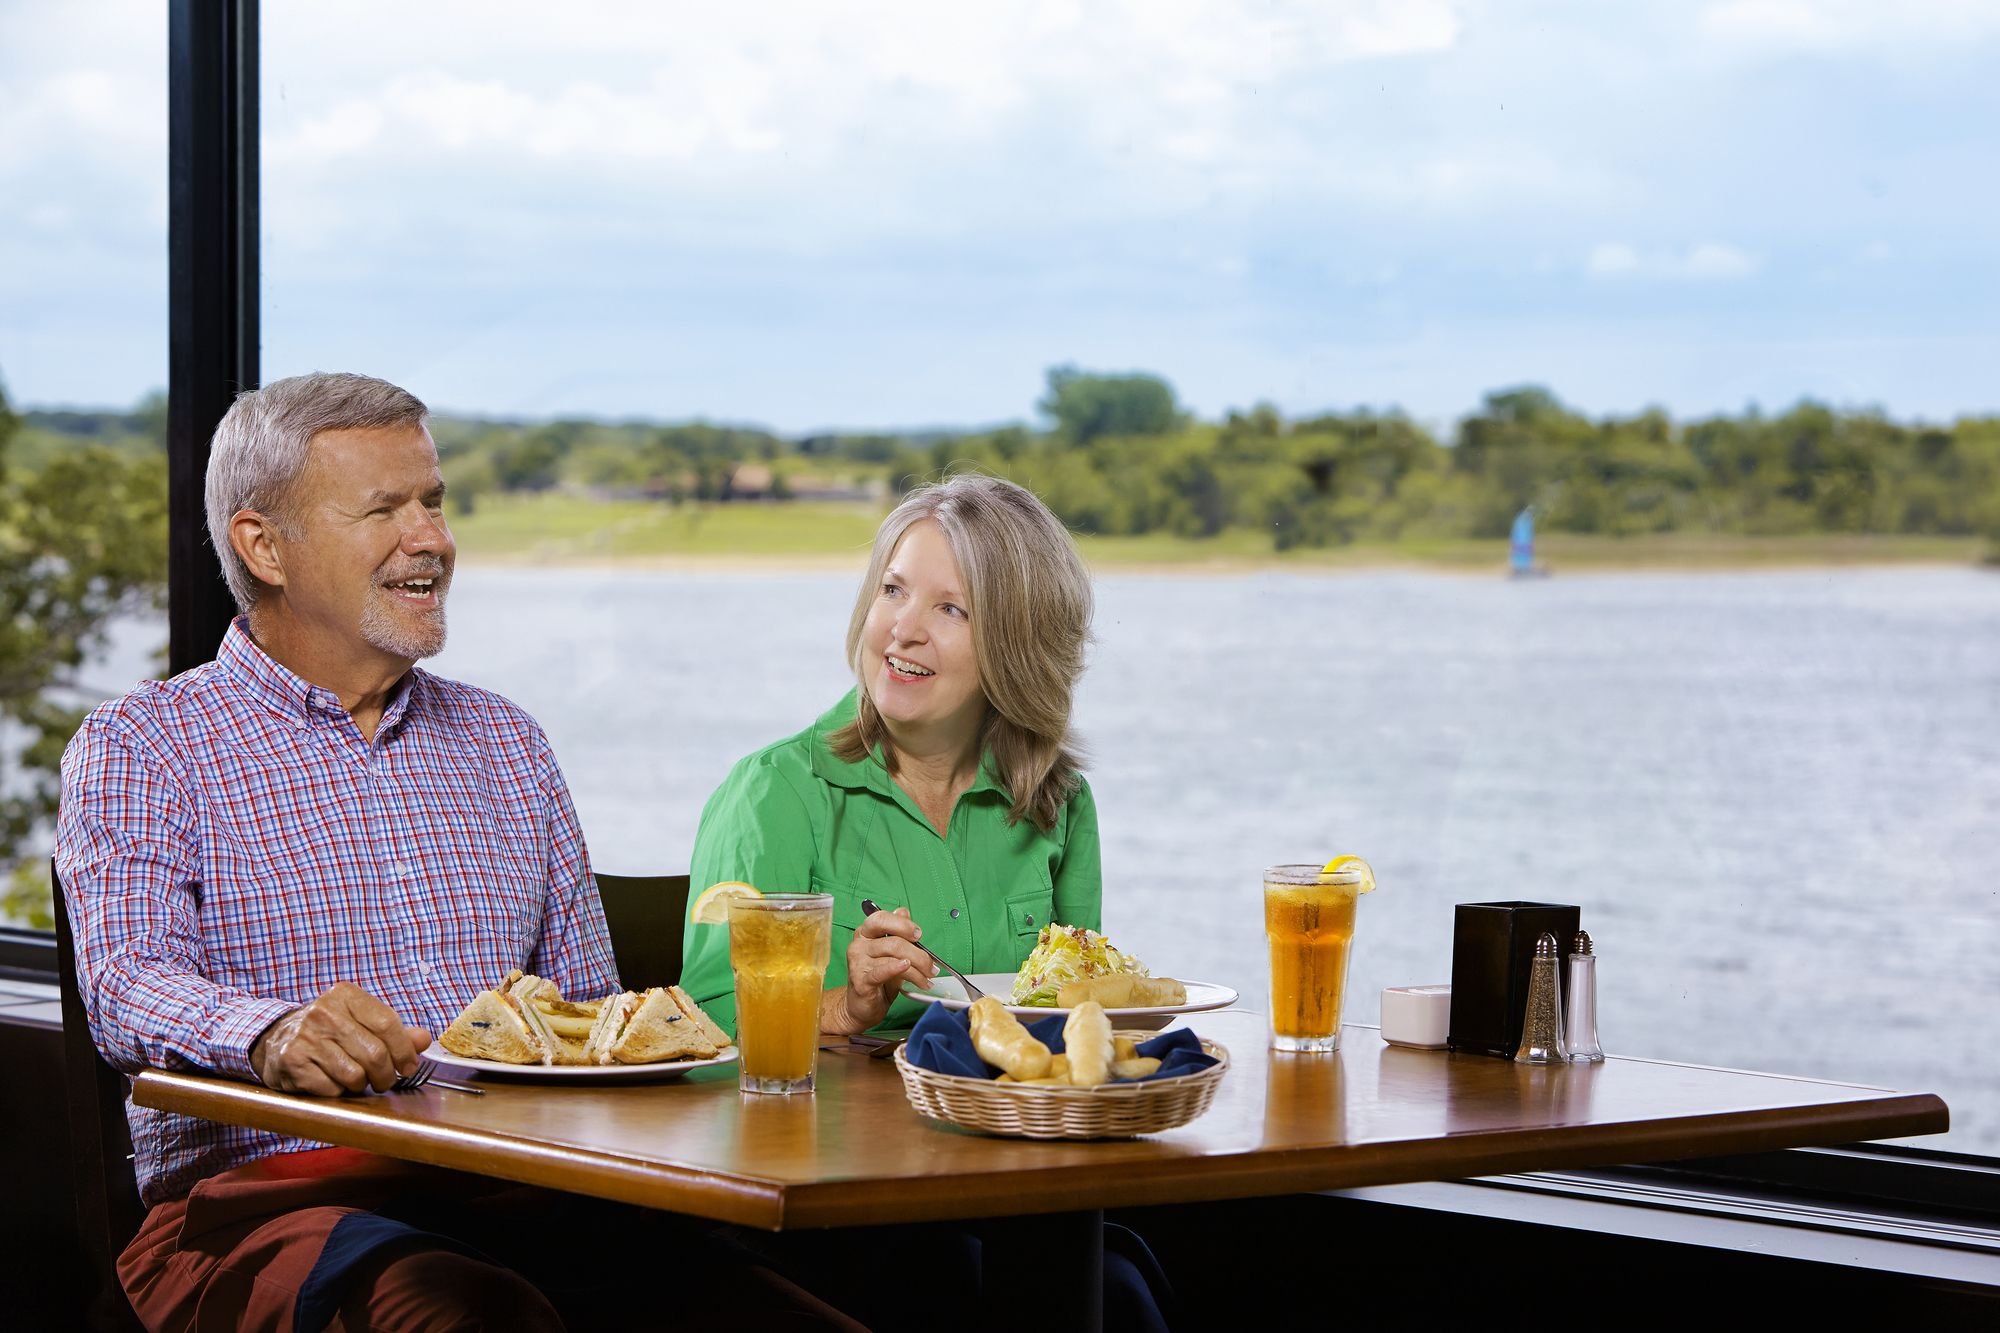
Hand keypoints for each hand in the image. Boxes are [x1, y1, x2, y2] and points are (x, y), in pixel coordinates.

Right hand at [249, 982, 432, 1095]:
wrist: (274, 1040)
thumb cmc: (327, 1032)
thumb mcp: (359, 1021)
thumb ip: (394, 1031)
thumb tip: (424, 1040)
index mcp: (345, 995)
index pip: (388, 1024)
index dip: (404, 1050)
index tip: (409, 1067)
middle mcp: (323, 1012)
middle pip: (374, 1054)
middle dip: (386, 1075)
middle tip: (384, 1081)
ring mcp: (305, 1037)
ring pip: (354, 1075)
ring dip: (360, 1085)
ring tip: (355, 1079)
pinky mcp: (292, 1062)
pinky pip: (331, 1089)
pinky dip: (337, 1092)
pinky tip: (330, 1082)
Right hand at [823, 906, 936, 1035]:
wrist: (862, 1006)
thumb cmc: (878, 977)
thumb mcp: (890, 953)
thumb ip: (897, 933)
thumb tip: (904, 912)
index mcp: (866, 933)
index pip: (882, 918)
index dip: (902, 924)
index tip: (919, 935)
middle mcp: (859, 944)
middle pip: (894, 941)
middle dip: (918, 954)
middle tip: (931, 966)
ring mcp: (858, 962)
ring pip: (894, 957)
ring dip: (917, 970)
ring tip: (926, 979)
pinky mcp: (860, 980)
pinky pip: (882, 971)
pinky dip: (898, 969)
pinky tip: (907, 969)